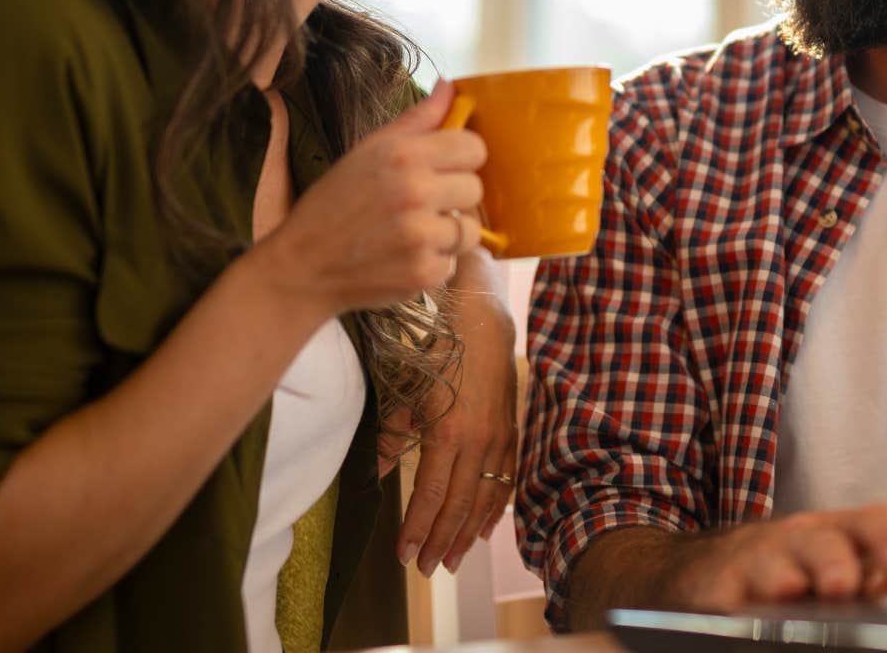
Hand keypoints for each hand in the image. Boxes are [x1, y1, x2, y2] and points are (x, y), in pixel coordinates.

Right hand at [251, 78, 485, 315]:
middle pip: (475, 188)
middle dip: (453, 197)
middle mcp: (415, 192)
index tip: (444, 168)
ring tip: (410, 232)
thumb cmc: (335, 204)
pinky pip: (453, 261)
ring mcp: (421, 235)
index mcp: (403, 155)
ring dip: (446, 233)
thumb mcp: (368, 150)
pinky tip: (402, 256)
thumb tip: (450, 86)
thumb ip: (417, 119)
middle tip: (420, 204)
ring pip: (470, 229)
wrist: (302, 267)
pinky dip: (433, 262)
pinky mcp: (424, 272)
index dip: (462, 159)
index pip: (474, 147)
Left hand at [381, 267, 519, 577]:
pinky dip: (495, 507)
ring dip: (466, 533)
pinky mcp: (511, 430)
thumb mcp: (404, 389)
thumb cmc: (436, 349)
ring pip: (484, 498)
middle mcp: (477, 441)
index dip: (416, 529)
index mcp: (447, 433)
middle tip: (426, 570)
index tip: (403, 555)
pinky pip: (506, 479)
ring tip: (451, 560)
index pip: (429, 496)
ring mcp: (499, 437)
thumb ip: (391, 435)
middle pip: (458, 505)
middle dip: (440, 541)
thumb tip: (376, 473)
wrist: (481, 317)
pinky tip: (484, 528)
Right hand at [667, 504, 886, 611]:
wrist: (707, 568)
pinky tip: (743, 614)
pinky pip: (728, 598)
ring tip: (790, 590)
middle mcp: (797, 541)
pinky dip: (736, 606)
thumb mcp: (834, 564)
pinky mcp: (718, 589)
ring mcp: (756, 563)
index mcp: (836, 534)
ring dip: (781, 579)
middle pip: (820, 542)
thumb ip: (879, 580)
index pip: (869, 521)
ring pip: (770, 566)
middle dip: (832, 561)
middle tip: (842, 584)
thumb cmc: (787, 566)